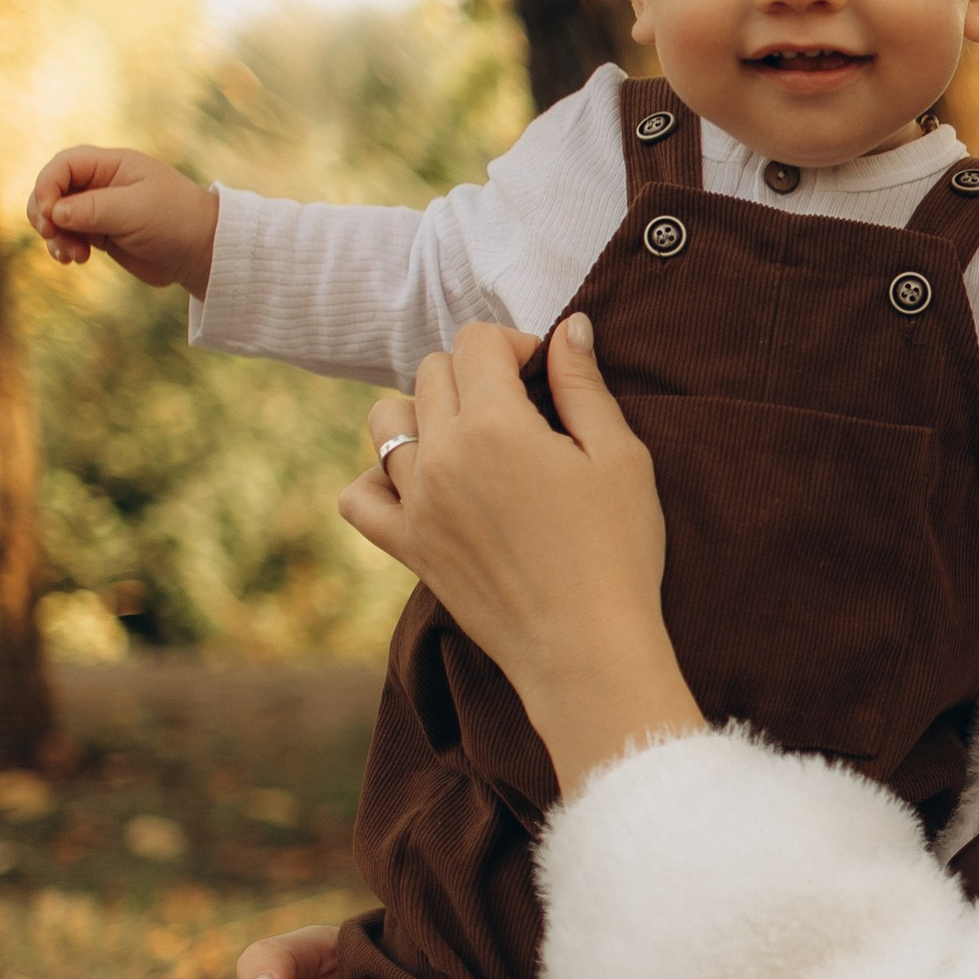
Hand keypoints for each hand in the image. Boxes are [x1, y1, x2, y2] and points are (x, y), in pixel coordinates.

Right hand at [30, 145, 220, 295]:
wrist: (203, 252)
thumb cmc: (176, 221)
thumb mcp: (134, 210)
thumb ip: (92, 209)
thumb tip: (53, 213)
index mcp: (112, 165)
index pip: (64, 165)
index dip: (47, 186)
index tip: (51, 215)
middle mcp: (101, 183)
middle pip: (52, 189)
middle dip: (44, 212)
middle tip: (53, 235)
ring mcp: (99, 209)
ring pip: (56, 216)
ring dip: (54, 235)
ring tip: (72, 256)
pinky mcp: (101, 234)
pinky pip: (68, 236)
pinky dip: (63, 246)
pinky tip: (73, 260)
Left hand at [339, 315, 703, 795]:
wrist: (587, 650)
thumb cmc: (617, 552)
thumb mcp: (620, 457)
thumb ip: (583, 385)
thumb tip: (567, 328)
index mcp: (494, 426)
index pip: (477, 341)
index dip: (518, 344)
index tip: (548, 376)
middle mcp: (441, 457)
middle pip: (432, 371)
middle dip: (477, 373)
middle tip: (525, 411)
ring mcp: (415, 504)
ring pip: (386, 420)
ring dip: (426, 413)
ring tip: (473, 440)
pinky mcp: (407, 547)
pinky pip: (358, 495)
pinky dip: (379, 478)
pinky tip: (422, 482)